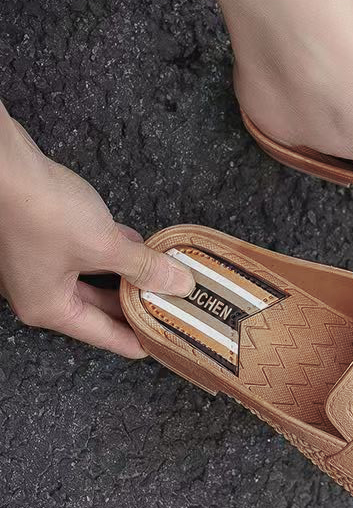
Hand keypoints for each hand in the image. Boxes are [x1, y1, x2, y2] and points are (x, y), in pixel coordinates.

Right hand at [0, 114, 193, 357]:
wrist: (3, 164)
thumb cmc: (43, 212)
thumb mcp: (105, 246)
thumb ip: (144, 267)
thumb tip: (180, 284)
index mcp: (48, 307)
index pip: (103, 336)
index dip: (137, 341)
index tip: (164, 344)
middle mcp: (39, 291)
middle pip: (98, 309)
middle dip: (136, 305)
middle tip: (171, 309)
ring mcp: (39, 263)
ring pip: (94, 279)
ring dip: (128, 276)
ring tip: (163, 278)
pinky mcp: (44, 236)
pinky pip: (86, 254)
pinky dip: (113, 253)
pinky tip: (139, 245)